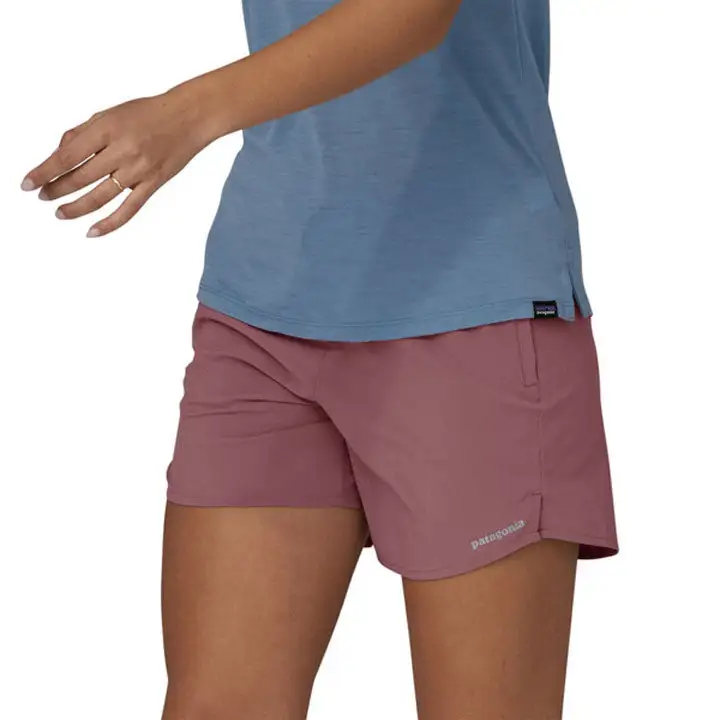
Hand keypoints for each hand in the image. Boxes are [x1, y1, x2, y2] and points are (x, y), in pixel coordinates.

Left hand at [21, 89, 211, 236]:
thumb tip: (61, 153)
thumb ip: (83, 132)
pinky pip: (128, 209)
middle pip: (80, 177)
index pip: (67, 156)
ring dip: (76, 208)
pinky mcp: (153, 183)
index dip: (44, 172)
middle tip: (42, 197)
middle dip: (56, 190)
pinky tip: (92, 231)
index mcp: (106, 128)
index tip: (28, 183)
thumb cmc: (149, 113)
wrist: (188, 118)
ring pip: (100, 196)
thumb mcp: (110, 114)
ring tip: (60, 214)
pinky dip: (109, 223)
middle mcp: (122, 150)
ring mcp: (138, 170)